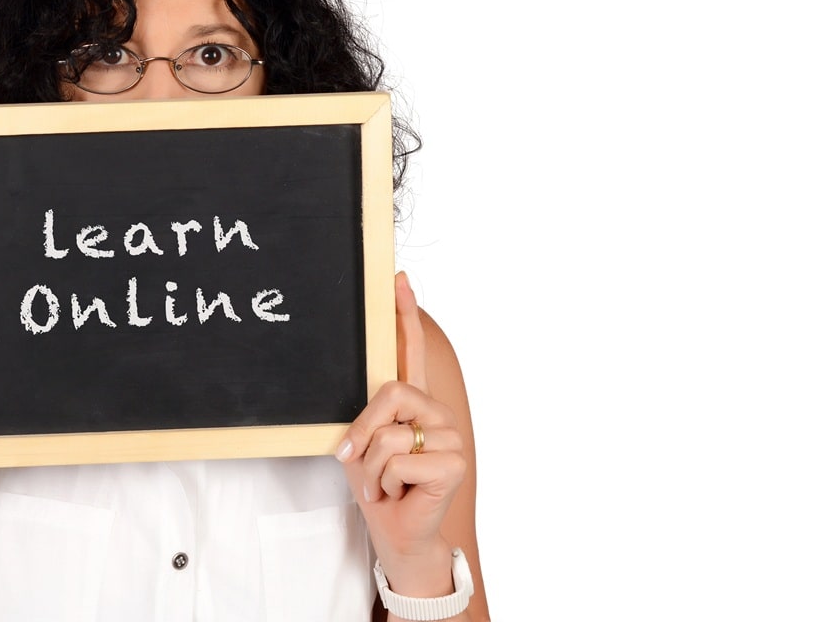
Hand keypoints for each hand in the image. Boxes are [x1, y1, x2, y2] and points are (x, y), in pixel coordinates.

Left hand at [337, 272, 465, 595]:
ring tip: (385, 483)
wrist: (397, 533)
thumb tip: (363, 401)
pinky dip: (385, 483)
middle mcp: (436, 413)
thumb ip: (367, 417)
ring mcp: (450, 436)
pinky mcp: (454, 462)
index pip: (409, 351)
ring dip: (371, 468)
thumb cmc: (380, 488)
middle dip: (362, 432)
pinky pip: (397, 460)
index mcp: (413, 404)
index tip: (398, 279)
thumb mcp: (363, 446)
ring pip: (388, 434)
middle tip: (359, 461)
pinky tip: (400, 494)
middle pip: (388, 393)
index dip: (405, 315)